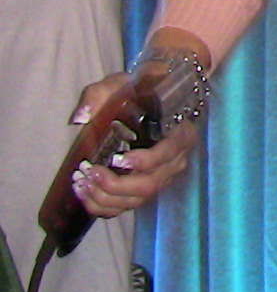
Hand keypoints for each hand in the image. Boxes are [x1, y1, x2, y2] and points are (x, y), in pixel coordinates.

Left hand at [66, 72, 203, 218]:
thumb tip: (81, 117)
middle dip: (116, 185)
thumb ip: (100, 94)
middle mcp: (175, 160)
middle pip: (150, 184)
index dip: (144, 161)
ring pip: (137, 200)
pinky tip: (84, 194)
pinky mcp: (146, 188)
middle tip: (90, 172)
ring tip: (82, 183)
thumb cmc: (138, 92)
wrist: (149, 102)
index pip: (168, 153)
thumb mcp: (120, 84)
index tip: (117, 159)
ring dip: (106, 197)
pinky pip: (126, 207)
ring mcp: (161, 178)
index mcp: (180, 133)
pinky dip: (103, 206)